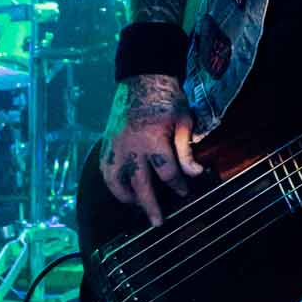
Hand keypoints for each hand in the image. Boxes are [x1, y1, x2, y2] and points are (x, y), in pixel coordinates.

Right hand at [100, 75, 202, 226]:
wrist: (141, 79)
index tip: (185, 192)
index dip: (178, 185)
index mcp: (151, 140)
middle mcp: (130, 147)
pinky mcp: (107, 144)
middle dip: (151, 205)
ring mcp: (115, 146)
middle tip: (158, 222)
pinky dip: (113, 184)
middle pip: (140, 184)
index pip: (166, 172)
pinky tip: (123, 190)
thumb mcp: (183, 121)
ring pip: (116, 182)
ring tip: (139, 206)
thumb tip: (195, 173)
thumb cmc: (166, 99)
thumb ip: (186, 150)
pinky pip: (106, 171)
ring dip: (128, 197)